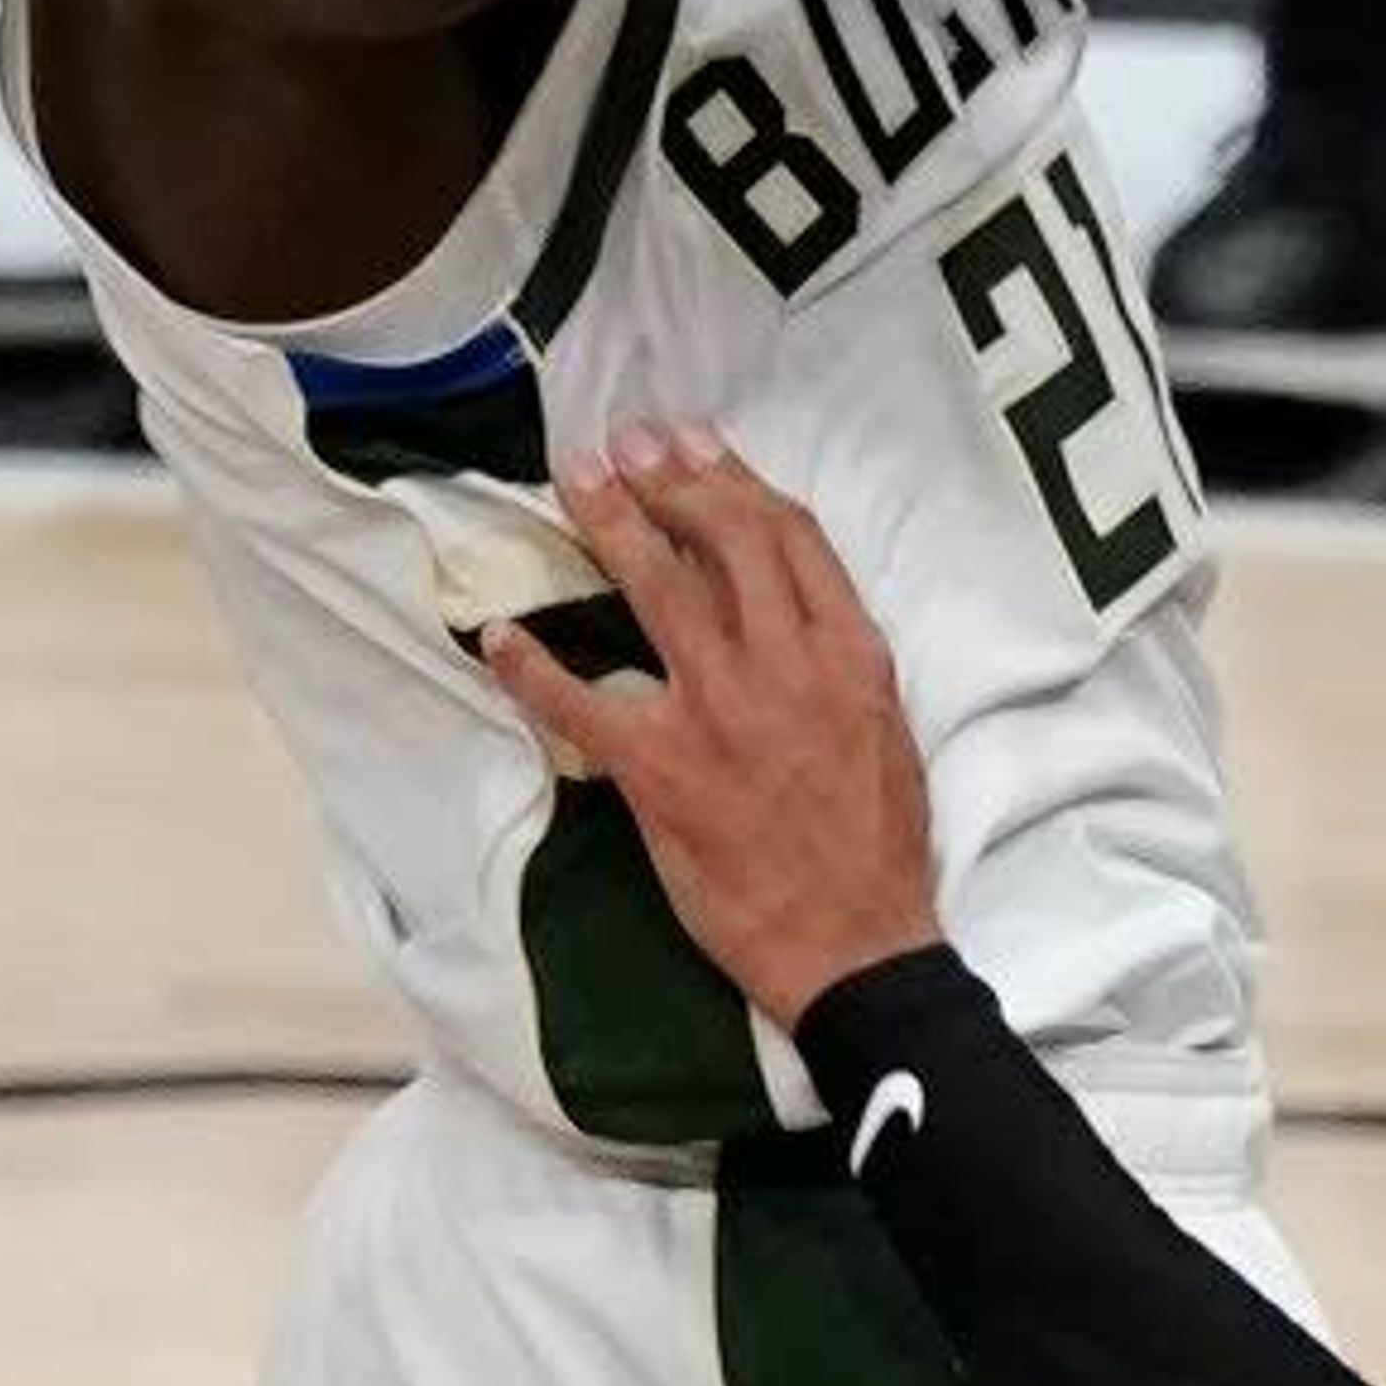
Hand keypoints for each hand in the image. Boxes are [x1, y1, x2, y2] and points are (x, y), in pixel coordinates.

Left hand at [482, 431, 939, 1030]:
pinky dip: (533, 666)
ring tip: (576, 481)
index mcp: (848, 653)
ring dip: (611, 524)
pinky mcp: (660, 771)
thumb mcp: (885, 727)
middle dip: (669, 477)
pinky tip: (499, 634)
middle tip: (625, 442)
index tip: (697, 444)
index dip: (735, 479)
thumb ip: (840, 658)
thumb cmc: (878, 846)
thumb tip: (792, 607)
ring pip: (659, 589)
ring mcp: (719, 712)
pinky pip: (581, 704)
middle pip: (723, 538)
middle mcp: (784, 664)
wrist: (858, 944)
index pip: (790, 536)